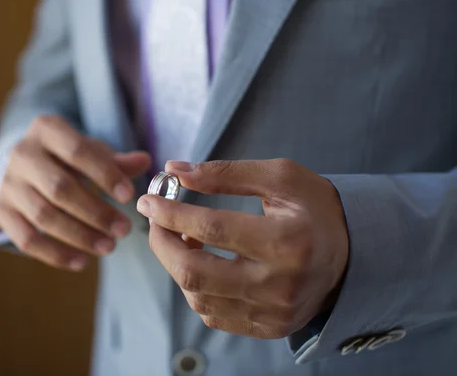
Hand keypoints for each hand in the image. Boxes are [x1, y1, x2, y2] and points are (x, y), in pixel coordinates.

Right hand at [0, 115, 150, 269]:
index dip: (105, 175)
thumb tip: (145, 162)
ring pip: (44, 216)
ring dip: (80, 235)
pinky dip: (55, 254)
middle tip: (124, 230)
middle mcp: (22, 154)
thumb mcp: (91, 150)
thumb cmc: (68, 157)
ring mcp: (8, 185)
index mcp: (46, 130)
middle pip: (60, 188)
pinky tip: (82, 261)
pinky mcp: (2, 212)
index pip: (77, 152)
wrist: (25, 164)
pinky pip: (26, 239)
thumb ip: (117, 160)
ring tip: (109, 247)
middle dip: (96, 212)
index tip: (129, 197)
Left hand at [136, 159, 348, 337]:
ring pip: (198, 297)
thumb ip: (225, 173)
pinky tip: (201, 263)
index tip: (148, 200)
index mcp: (287, 241)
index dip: (171, 213)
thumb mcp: (279, 177)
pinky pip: (214, 315)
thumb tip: (174, 171)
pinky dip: (196, 288)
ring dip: (177, 265)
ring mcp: (273, 313)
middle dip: (162, 244)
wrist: (351, 254)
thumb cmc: (313, 208)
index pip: (212, 230)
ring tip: (183, 238)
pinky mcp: (269, 328)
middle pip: (195, 272)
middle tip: (155, 221)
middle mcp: (279, 285)